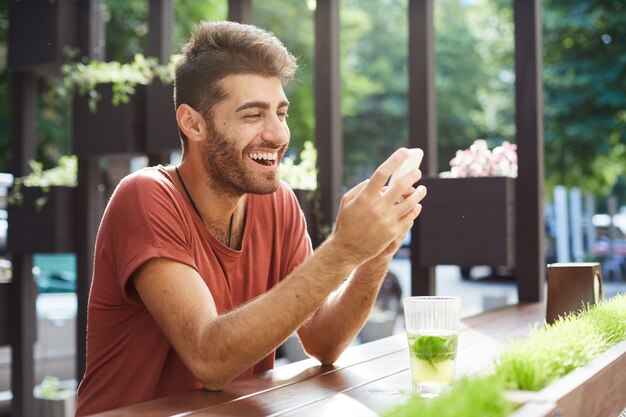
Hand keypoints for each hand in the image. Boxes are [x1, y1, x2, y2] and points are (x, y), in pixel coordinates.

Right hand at [330, 148, 425, 265]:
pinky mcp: (393, 232)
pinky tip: (416, 205)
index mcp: (365, 197)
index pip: (382, 173)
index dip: (395, 160)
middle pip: (401, 186)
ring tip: (422, 189)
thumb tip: (377, 179)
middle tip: (417, 172)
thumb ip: (361, 187)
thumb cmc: (346, 222)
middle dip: (412, 176)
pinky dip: (415, 209)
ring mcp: (387, 221)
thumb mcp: (347, 201)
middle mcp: (377, 207)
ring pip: (410, 202)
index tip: (404, 152)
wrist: (347, 249)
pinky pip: (410, 217)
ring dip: (418, 193)